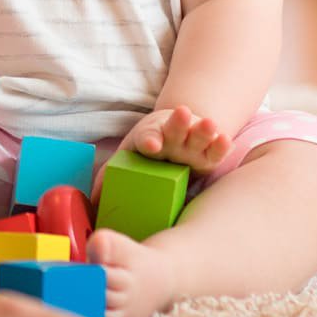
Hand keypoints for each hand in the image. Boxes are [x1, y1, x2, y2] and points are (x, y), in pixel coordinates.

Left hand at [116, 105, 230, 173]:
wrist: (175, 128)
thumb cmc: (148, 149)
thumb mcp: (127, 158)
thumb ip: (110, 177)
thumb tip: (90, 202)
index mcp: (149, 139)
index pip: (148, 138)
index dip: (151, 140)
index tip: (152, 145)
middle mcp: (172, 138)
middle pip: (174, 129)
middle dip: (178, 123)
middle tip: (183, 114)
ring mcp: (192, 143)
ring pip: (198, 134)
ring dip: (203, 129)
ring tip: (210, 124)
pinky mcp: (208, 153)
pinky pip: (216, 149)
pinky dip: (221, 145)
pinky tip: (226, 140)